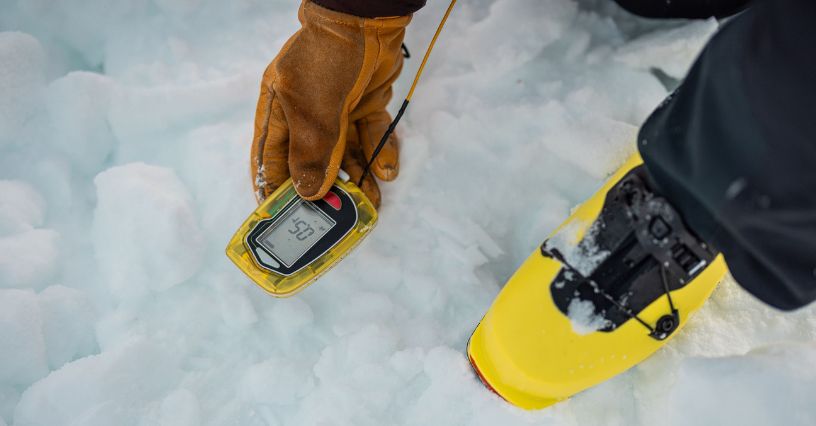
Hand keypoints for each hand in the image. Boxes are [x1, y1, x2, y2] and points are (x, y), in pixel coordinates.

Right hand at [250, 0, 409, 207]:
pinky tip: (386, 171)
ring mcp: (336, 111)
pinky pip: (370, 136)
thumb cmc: (325, 60)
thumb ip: (310, 153)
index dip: (274, 190)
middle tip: (337, 219)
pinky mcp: (364, 105)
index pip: (270, 160)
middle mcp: (305, 116)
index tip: (282, 218)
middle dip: (326, 190)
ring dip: (358, 177)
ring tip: (371, 203)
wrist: (367, 21)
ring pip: (345, 153)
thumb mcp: (311, 111)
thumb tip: (307, 193)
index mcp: (279, 114)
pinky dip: (378, 153)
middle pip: (312, 162)